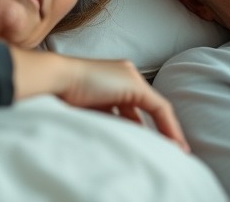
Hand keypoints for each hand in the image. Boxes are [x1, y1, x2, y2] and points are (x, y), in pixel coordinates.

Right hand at [10, 48, 188, 151]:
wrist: (55, 80)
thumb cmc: (60, 96)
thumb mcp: (86, 110)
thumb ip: (103, 119)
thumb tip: (115, 139)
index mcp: (109, 81)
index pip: (132, 107)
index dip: (142, 128)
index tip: (150, 146)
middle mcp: (123, 76)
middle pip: (145, 108)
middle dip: (156, 131)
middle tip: (167, 152)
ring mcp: (130, 78)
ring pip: (155, 108)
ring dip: (163, 132)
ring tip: (172, 153)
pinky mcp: (135, 85)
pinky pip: (159, 108)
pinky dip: (167, 127)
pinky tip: (173, 144)